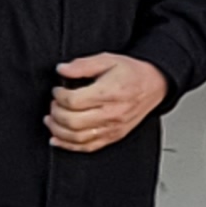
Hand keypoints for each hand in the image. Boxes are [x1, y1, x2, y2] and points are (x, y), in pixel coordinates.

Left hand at [46, 51, 166, 152]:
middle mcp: (111, 113)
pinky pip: (88, 147)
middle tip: (54, 104)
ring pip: (77, 137)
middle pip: (73, 121)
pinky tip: (58, 139)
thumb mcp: (108, 60)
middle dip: (56, 113)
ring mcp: (112, 128)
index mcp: (109, 93)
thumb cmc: (132, 73)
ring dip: (58, 130)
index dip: (59, 96)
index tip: (57, 90)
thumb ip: (83, 65)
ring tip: (51, 120)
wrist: (154, 85)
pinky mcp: (113, 136)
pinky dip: (68, 146)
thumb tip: (62, 69)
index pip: (73, 101)